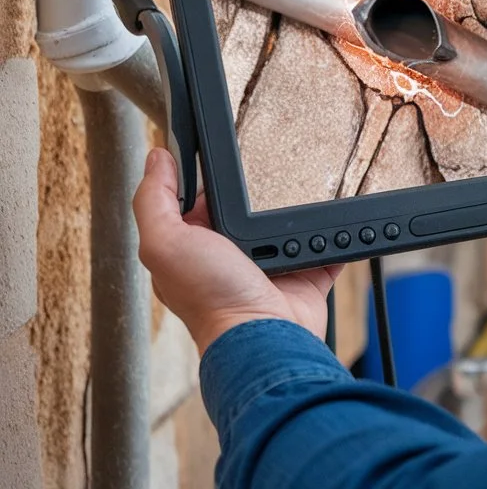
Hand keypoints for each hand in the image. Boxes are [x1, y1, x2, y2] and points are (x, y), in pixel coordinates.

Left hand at [133, 148, 340, 354]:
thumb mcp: (166, 243)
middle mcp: (227, 261)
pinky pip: (321, 247)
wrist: (268, 335)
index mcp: (191, 251)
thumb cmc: (213, 300)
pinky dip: (328, 235)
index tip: (208, 153)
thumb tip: (157, 159)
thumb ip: (155, 201)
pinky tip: (330, 217)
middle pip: (240, 213)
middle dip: (251, 194)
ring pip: (281, 228)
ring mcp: (267, 268)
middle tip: (260, 166)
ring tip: (300, 185)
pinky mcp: (303, 274)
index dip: (198, 180)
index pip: (192, 204)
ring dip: (291, 213)